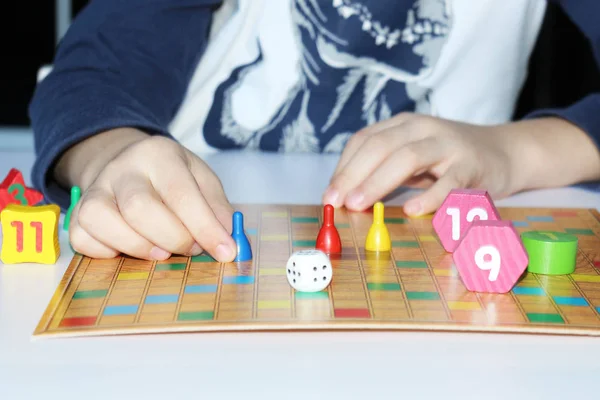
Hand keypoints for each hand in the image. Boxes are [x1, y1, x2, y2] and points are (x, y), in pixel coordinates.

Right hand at [58, 129, 236, 261]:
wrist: (128, 164)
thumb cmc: (172, 177)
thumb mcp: (201, 180)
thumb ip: (217, 208)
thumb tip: (229, 242)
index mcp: (159, 154)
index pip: (181, 194)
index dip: (205, 228)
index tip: (225, 252)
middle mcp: (122, 168)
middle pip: (139, 208)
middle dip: (173, 238)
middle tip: (191, 249)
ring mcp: (95, 189)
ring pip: (102, 220)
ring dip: (138, 247)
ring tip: (161, 252)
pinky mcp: (77, 213)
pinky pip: (82, 238)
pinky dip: (106, 253)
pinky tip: (129, 250)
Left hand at [323, 113, 599, 215]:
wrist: (503, 152)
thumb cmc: (448, 159)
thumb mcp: (413, 156)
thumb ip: (385, 170)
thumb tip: (347, 195)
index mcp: (403, 125)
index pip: (365, 140)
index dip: (344, 167)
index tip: (329, 193)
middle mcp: (423, 128)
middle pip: (381, 146)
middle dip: (354, 174)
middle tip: (337, 201)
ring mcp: (448, 145)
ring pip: (408, 157)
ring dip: (378, 182)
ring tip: (359, 203)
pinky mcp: (471, 167)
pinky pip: (448, 182)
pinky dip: (428, 196)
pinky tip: (410, 209)